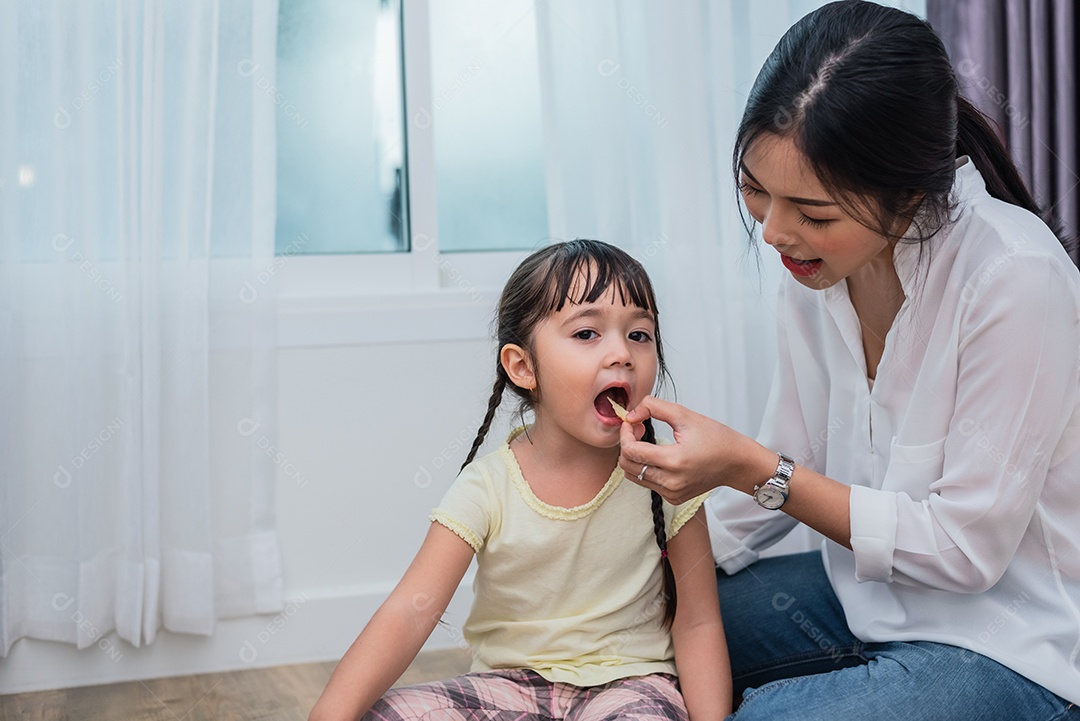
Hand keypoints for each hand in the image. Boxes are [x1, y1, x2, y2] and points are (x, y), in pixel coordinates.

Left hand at [618, 396, 773, 503]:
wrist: (737, 462)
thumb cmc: (717, 439)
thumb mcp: (685, 415)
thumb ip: (654, 408)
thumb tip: (631, 414)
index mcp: (675, 461)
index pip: (632, 451)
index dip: (625, 434)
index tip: (631, 422)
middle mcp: (671, 482)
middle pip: (628, 466)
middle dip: (626, 445)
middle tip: (637, 429)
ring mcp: (672, 493)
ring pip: (634, 476)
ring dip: (634, 457)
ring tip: (646, 442)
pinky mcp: (673, 498)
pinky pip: (647, 483)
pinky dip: (646, 468)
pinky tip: (658, 455)